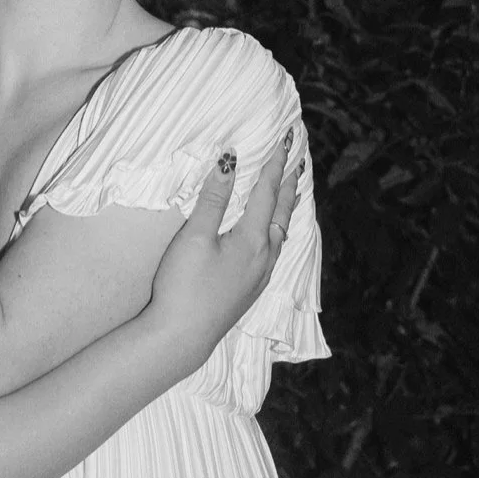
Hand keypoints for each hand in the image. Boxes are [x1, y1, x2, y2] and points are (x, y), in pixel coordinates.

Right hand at [148, 132, 298, 356]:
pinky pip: (274, 252)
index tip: (286, 141)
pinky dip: (278, 232)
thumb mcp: (194, 237)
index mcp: (253, 239)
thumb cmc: (183, 286)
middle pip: (283, 213)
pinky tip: (272, 237)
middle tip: (298, 162)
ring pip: (281, 235)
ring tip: (291, 195)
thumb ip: (213, 198)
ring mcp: (260, 277)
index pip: (268, 193)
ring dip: (287, 210)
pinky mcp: (250, 292)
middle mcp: (264, 257)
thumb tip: (230, 161)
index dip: (275, 165)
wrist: (180, 337)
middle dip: (290, 185)